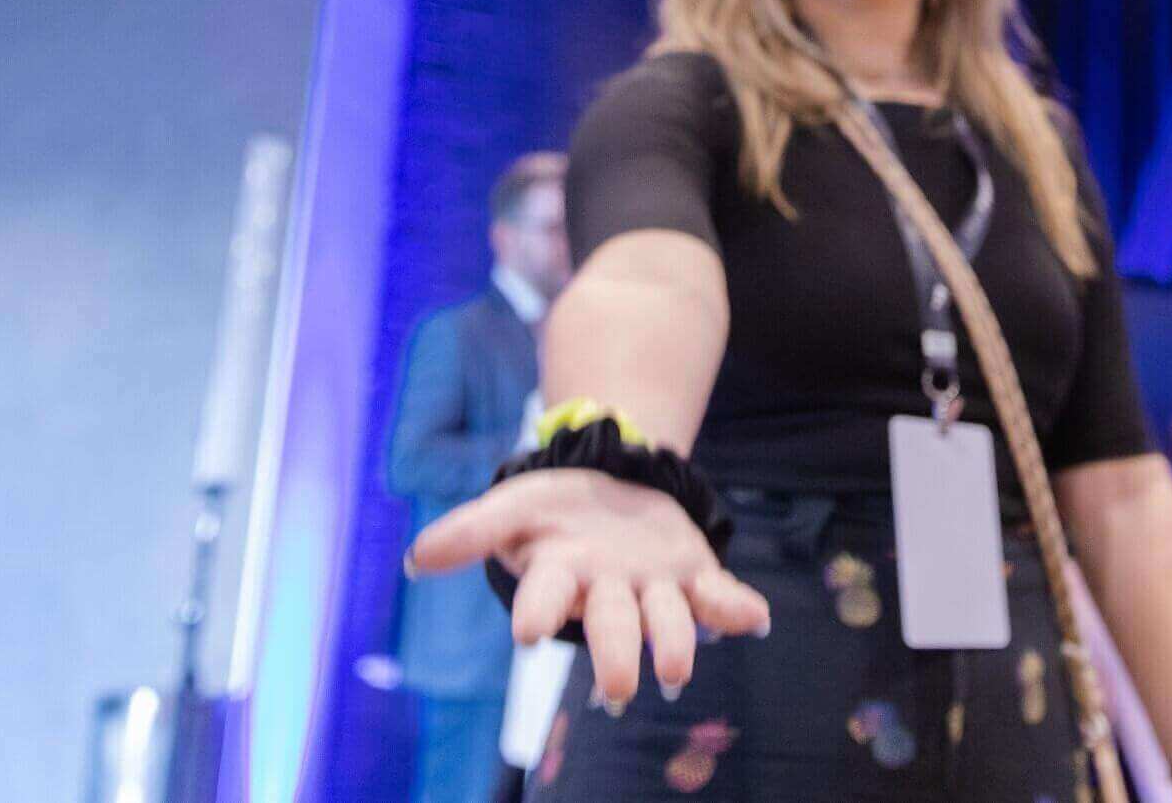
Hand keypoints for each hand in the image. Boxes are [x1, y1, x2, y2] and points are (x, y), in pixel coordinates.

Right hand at [409, 468, 770, 708]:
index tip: (529, 631)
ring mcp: (653, 586)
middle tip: (616, 691)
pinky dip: (736, 609)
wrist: (614, 481)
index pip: (545, 596)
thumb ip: (470, 531)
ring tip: (678, 671)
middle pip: (612, 626)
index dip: (538, 612)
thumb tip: (416, 560)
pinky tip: (755, 619)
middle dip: (615, 656)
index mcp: (561, 574)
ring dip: (675, 643)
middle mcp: (608, 591)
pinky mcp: (692, 572)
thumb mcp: (514, 505)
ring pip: (667, 620)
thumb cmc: (556, 508)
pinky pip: (716, 595)